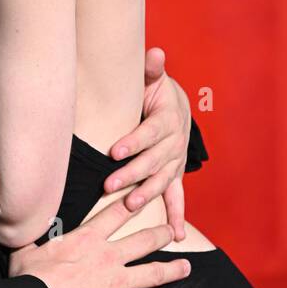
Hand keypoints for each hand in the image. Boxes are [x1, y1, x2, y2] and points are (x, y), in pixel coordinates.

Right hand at [8, 192, 190, 287]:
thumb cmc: (31, 279)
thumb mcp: (25, 252)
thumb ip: (29, 239)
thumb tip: (18, 228)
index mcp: (87, 239)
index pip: (115, 214)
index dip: (133, 201)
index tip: (145, 194)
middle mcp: (108, 256)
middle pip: (144, 240)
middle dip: (162, 234)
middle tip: (174, 231)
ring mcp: (117, 282)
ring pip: (153, 272)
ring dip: (172, 269)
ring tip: (186, 267)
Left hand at [102, 47, 190, 240]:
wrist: (176, 106)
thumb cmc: (155, 92)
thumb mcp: (152, 78)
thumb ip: (151, 68)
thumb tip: (154, 52)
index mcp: (167, 119)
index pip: (149, 132)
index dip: (133, 142)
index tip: (113, 151)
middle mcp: (175, 142)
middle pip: (153, 160)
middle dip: (132, 174)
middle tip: (109, 185)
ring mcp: (175, 161)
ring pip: (162, 180)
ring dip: (147, 194)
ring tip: (129, 207)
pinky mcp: (175, 174)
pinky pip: (177, 196)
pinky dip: (177, 215)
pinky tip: (176, 235)